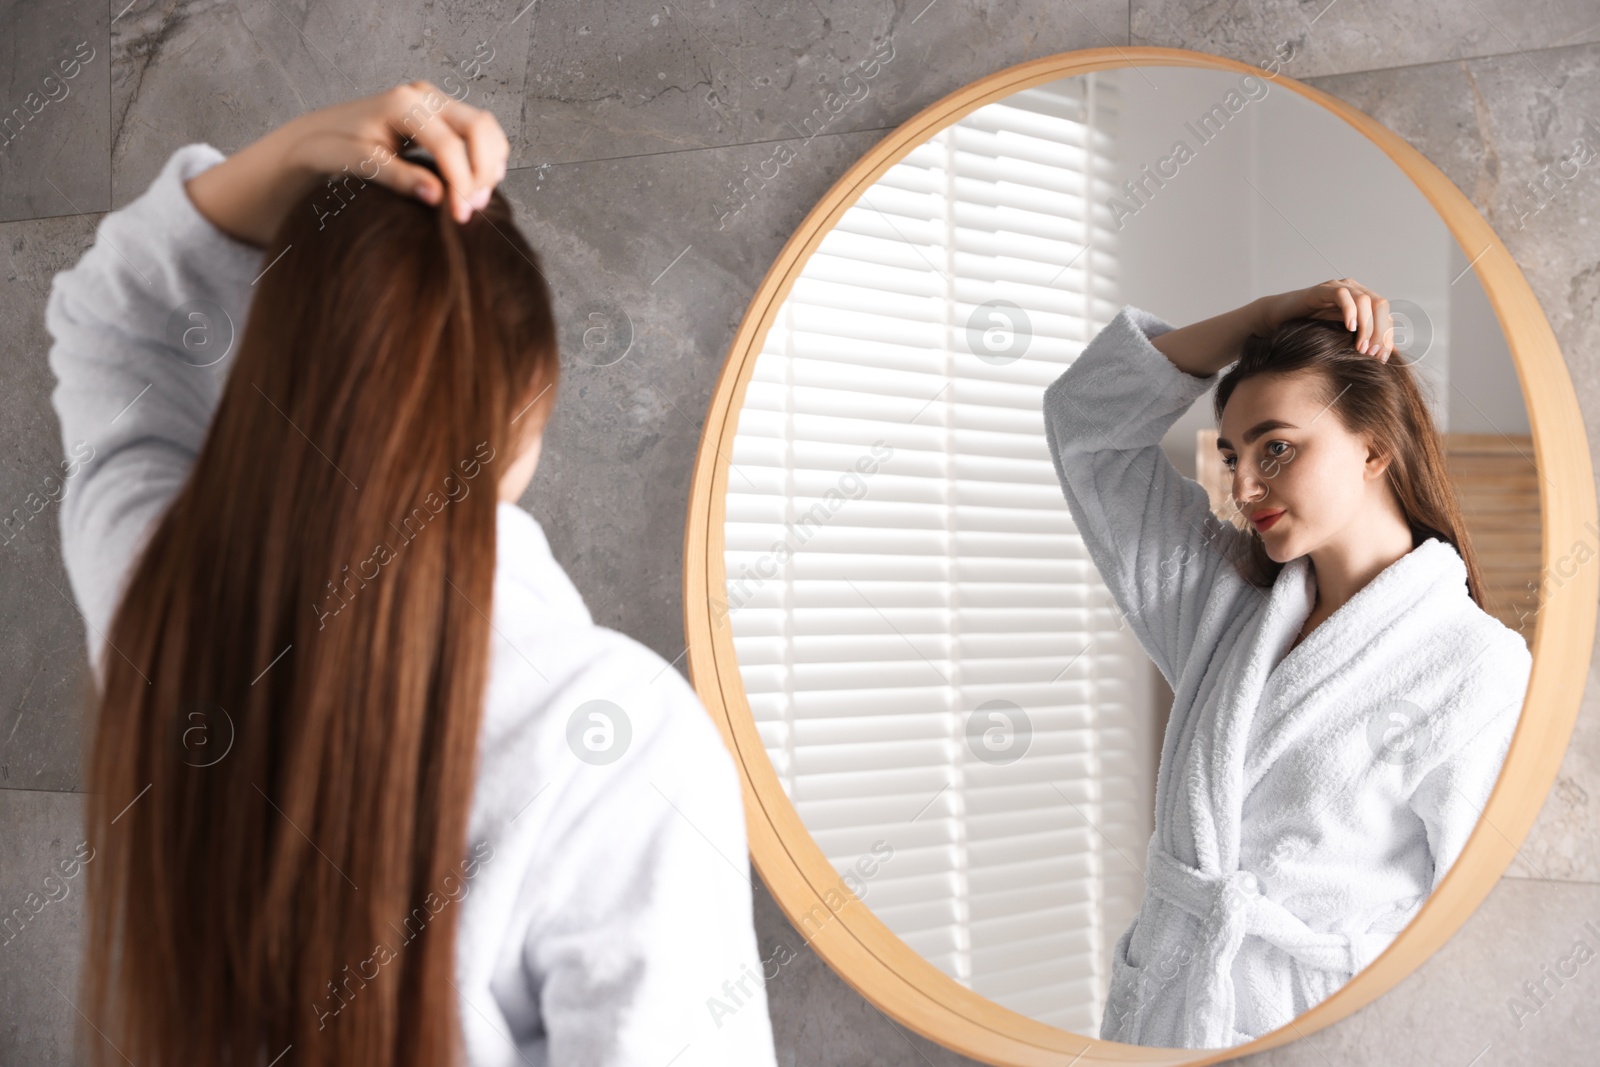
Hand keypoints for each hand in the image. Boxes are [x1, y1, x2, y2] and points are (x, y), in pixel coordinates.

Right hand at [184, 80, 510, 247]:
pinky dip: (418, 180)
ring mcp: (388, 110)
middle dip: (482, 174)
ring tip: (456, 211)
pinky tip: (431, 196)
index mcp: (433, 103)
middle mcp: (415, 98)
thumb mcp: (410, 164)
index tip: (483, 201)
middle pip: (476, 129)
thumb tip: (483, 197)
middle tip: (472, 210)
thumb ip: (447, 169)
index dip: (493, 166)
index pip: (485, 128)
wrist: (303, 156)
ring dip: (463, 179)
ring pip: (448, 141)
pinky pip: (401, 159)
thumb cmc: (363, 164)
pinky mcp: (358, 137)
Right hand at [1258, 278, 1394, 360]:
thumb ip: (1362, 340)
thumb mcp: (1340, 336)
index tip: (1381, 359)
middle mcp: (1354, 289)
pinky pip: (1342, 295)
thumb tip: (1386, 353)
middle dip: (1380, 332)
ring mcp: (1339, 287)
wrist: (1279, 319)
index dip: (1387, 336)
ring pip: (1365, 301)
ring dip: (1366, 326)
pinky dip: (1349, 311)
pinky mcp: (1323, 289)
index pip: (1385, 315)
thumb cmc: (1308, 328)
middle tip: (1371, 354)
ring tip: (1360, 347)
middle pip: (1380, 305)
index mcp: (1363, 300)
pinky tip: (1349, 328)